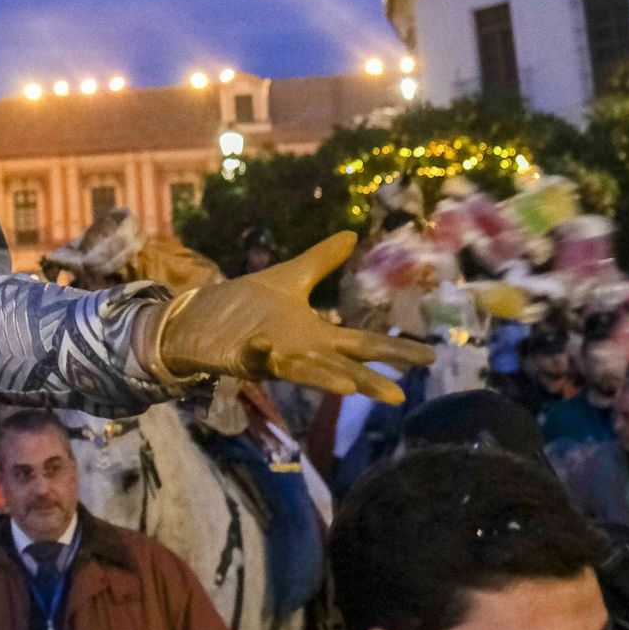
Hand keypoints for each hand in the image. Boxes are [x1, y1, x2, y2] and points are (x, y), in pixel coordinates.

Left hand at [149, 233, 432, 402]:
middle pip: (341, 367)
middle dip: (368, 379)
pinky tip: (271, 348)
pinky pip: (256, 358)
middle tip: (398, 395)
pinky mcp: (243, 357)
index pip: (362, 344)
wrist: (199, 316)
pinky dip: (264, 355)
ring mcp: (273, 356)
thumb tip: (352, 235)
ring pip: (304, 371)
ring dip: (325, 379)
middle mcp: (301, 350)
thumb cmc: (246, 306)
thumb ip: (321, 260)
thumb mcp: (290, 278)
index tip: (429, 357)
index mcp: (315, 334)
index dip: (394, 351)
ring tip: (350, 388)